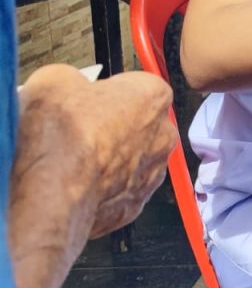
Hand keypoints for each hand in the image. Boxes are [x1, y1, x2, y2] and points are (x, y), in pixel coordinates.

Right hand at [14, 65, 176, 238]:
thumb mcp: (55, 80)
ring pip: (130, 162)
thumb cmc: (62, 135)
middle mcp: (162, 136)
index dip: (107, 91)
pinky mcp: (133, 208)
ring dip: (106, 160)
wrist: (52, 192)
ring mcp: (152, 175)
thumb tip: (65, 85)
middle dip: (111, 127)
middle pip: (138, 125)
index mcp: (153, 96)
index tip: (87, 97)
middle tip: (76, 129)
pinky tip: (72, 185)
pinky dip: (98, 190)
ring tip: (70, 161)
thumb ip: (72, 79)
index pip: (137, 86)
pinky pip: (117, 193)